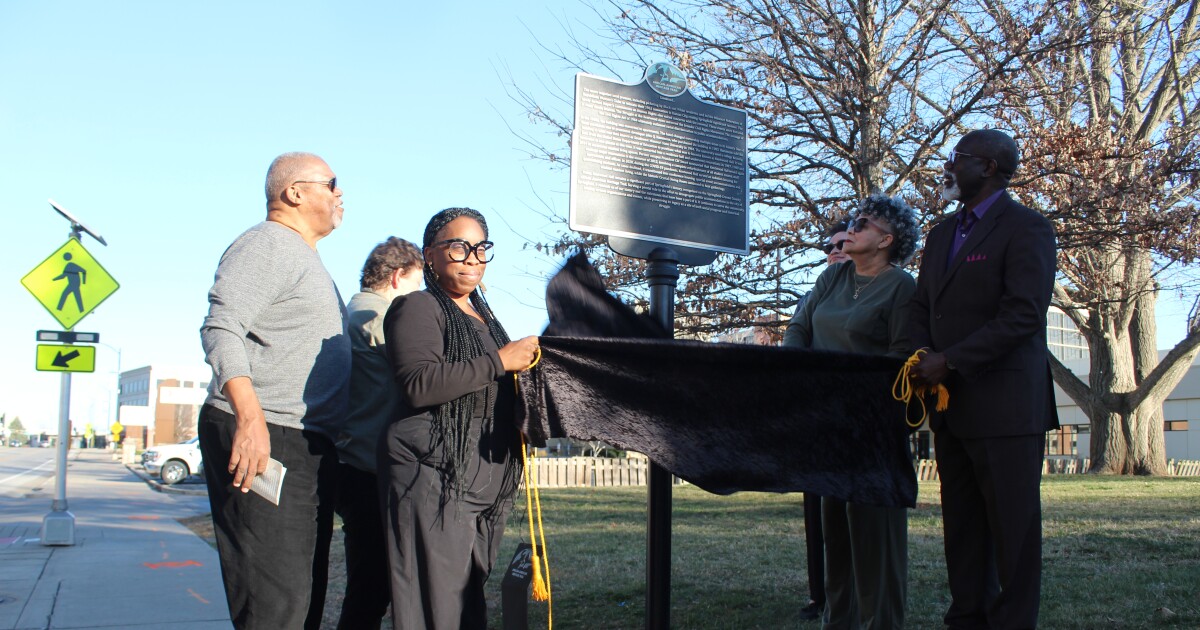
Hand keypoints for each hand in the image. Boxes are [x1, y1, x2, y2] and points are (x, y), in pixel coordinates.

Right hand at [222, 377, 270, 492]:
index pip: (261, 468)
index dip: (259, 473)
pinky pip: (233, 462)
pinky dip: (231, 468)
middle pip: (251, 472)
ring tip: (236, 485)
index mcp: (264, 454)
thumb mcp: (266, 442)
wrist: (250, 420)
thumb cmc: (260, 430)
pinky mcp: (236, 450)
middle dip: (248, 482)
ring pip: (241, 470)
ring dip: (238, 478)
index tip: (256, 476)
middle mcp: (255, 456)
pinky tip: (230, 471)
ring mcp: (245, 453)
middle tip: (245, 490)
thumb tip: (260, 462)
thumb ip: (263, 453)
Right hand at [498, 336, 539, 371]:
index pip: (535, 339)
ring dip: (528, 357)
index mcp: (525, 341)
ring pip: (532, 356)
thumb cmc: (507, 350)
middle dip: (531, 350)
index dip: (534, 342)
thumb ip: (523, 342)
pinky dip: (525, 363)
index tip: (532, 344)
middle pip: (535, 348)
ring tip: (521, 358)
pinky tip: (520, 362)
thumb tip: (527, 344)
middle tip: (524, 352)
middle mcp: (529, 347)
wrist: (503, 360)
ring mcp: (529, 356)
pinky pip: (529, 363)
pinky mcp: (528, 363)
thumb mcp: (515, 342)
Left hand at [909, 351, 949, 387]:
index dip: (909, 372)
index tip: (909, 372)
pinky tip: (928, 380)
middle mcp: (921, 375)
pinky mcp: (933, 383)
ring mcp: (927, 380)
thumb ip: (919, 355)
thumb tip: (916, 356)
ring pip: (920, 383)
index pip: (909, 372)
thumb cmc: (935, 357)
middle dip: (913, 378)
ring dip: (919, 381)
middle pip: (913, 379)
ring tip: (921, 379)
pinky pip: (927, 385)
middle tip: (914, 377)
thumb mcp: (926, 355)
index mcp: (918, 368)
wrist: (946, 362)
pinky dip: (927, 383)